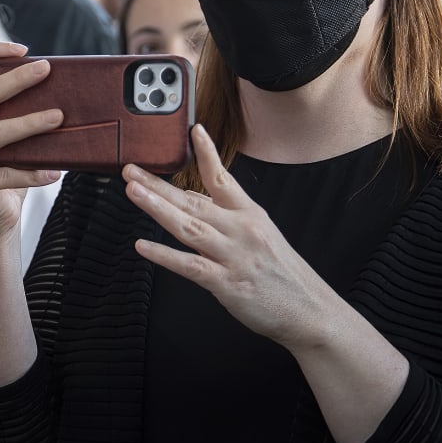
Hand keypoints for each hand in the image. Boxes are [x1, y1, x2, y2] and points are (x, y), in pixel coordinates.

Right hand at [0, 42, 63, 237]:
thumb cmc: (6, 174)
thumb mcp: (11, 141)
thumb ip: (19, 119)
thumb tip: (64, 98)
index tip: (24, 49)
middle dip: (16, 80)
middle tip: (46, 70)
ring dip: (30, 123)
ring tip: (59, 118)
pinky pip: (5, 175)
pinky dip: (33, 173)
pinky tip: (55, 173)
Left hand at [123, 125, 338, 351]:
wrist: (311, 312)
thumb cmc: (282, 275)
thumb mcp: (261, 236)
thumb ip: (227, 217)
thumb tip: (194, 200)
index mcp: (250, 215)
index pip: (223, 178)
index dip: (207, 153)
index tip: (192, 130)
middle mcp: (241, 230)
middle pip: (193, 201)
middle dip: (158, 185)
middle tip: (131, 170)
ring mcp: (234, 256)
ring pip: (189, 227)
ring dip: (157, 208)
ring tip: (133, 193)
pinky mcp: (227, 284)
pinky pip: (190, 266)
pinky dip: (165, 256)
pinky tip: (142, 246)